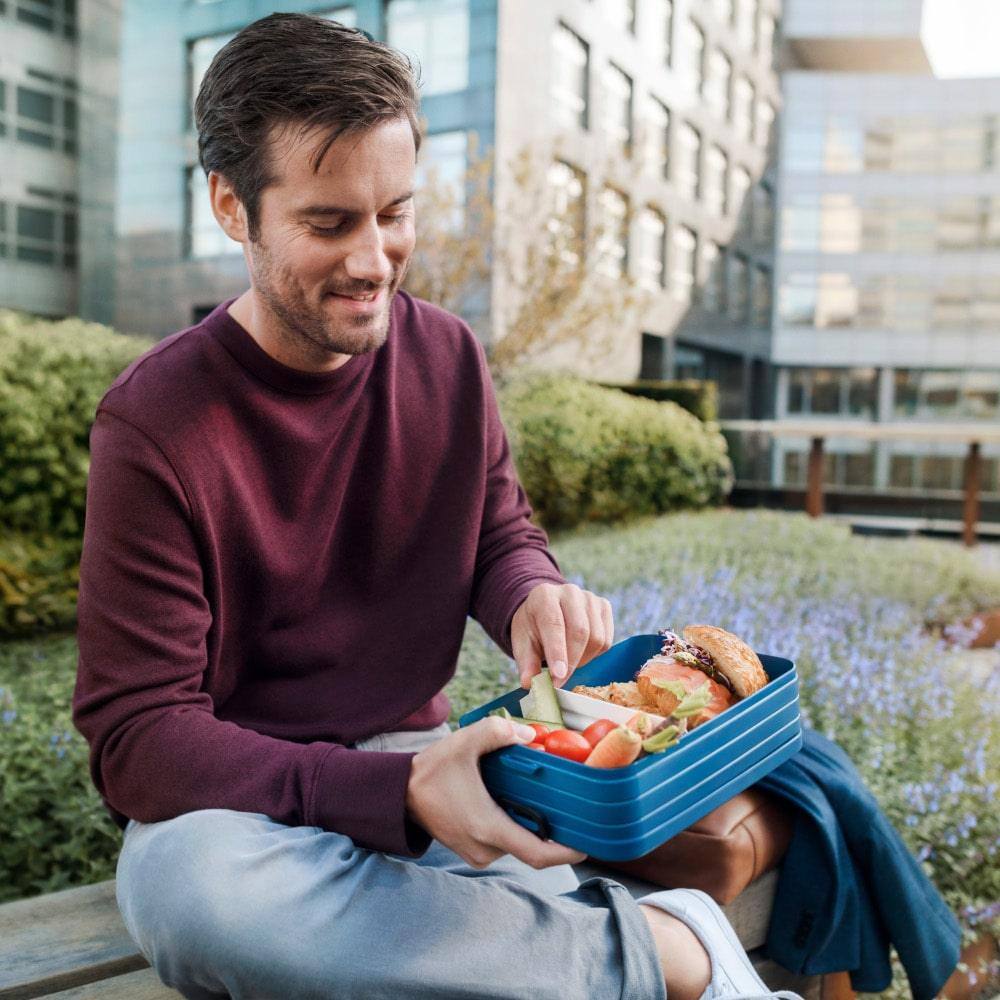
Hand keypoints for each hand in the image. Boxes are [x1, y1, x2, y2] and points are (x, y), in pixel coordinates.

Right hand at [405, 717, 586, 868]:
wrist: (400, 793)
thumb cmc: (432, 770)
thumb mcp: (464, 742)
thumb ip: (498, 732)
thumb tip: (531, 736)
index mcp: (489, 828)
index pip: (538, 855)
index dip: (567, 852)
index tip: (588, 842)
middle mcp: (486, 848)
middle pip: (533, 846)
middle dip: (554, 828)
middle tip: (572, 804)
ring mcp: (479, 853)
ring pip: (519, 842)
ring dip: (533, 823)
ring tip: (543, 797)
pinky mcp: (474, 850)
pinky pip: (506, 842)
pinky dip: (518, 824)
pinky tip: (520, 801)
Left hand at [511, 582, 613, 689]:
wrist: (546, 609)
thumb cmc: (534, 627)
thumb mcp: (523, 642)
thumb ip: (526, 662)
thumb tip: (529, 683)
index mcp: (544, 595)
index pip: (554, 624)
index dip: (557, 652)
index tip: (558, 675)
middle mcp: (570, 592)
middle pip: (580, 631)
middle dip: (571, 662)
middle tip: (560, 680)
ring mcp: (590, 598)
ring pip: (596, 638)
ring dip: (583, 659)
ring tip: (567, 662)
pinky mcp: (604, 606)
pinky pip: (606, 640)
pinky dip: (594, 654)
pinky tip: (579, 653)